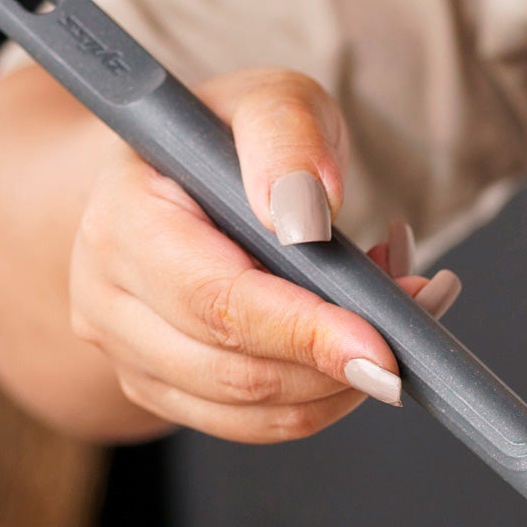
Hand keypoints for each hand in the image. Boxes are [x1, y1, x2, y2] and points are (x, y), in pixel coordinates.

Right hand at [66, 67, 459, 441]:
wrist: (176, 182)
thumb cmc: (227, 141)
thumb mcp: (267, 100)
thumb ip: (288, 137)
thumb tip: (305, 217)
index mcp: (123, 223)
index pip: (218, 302)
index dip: (304, 332)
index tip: (382, 347)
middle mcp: (108, 301)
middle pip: (240, 373)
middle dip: (344, 358)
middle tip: (418, 307)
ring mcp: (133, 358)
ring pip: (261, 413)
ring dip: (347, 379)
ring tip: (392, 313)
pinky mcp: (168, 396)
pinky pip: (267, 426)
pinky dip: (330, 395)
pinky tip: (358, 343)